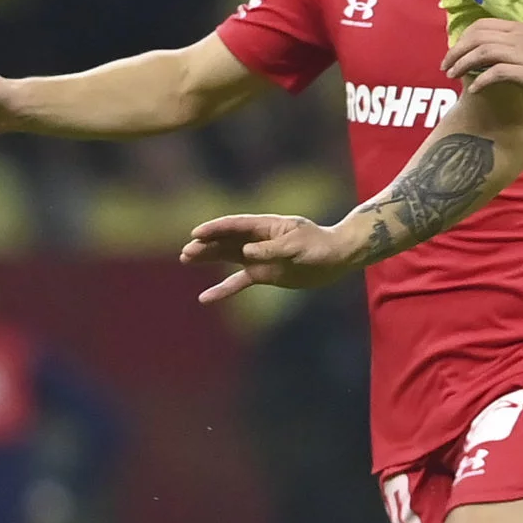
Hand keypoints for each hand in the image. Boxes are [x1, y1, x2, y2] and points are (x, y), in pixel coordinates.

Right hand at [180, 213, 365, 302]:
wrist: (336, 258)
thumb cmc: (320, 245)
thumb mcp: (297, 245)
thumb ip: (272, 248)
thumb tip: (246, 253)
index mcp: (266, 226)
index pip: (234, 225)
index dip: (215, 228)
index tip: (196, 233)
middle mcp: (258, 239)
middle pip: (226, 240)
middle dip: (206, 245)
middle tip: (187, 252)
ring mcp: (258, 256)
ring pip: (227, 256)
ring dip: (208, 258)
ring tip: (186, 258)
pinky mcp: (263, 274)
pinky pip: (238, 281)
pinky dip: (223, 289)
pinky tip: (206, 298)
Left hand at [442, 18, 522, 110]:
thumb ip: (511, 48)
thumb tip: (482, 56)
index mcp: (520, 29)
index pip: (482, 25)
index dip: (463, 38)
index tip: (454, 53)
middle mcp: (521, 37)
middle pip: (478, 38)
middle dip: (457, 52)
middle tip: (446, 67)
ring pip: (483, 52)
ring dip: (463, 64)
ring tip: (453, 76)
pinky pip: (496, 73)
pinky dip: (481, 81)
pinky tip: (474, 90)